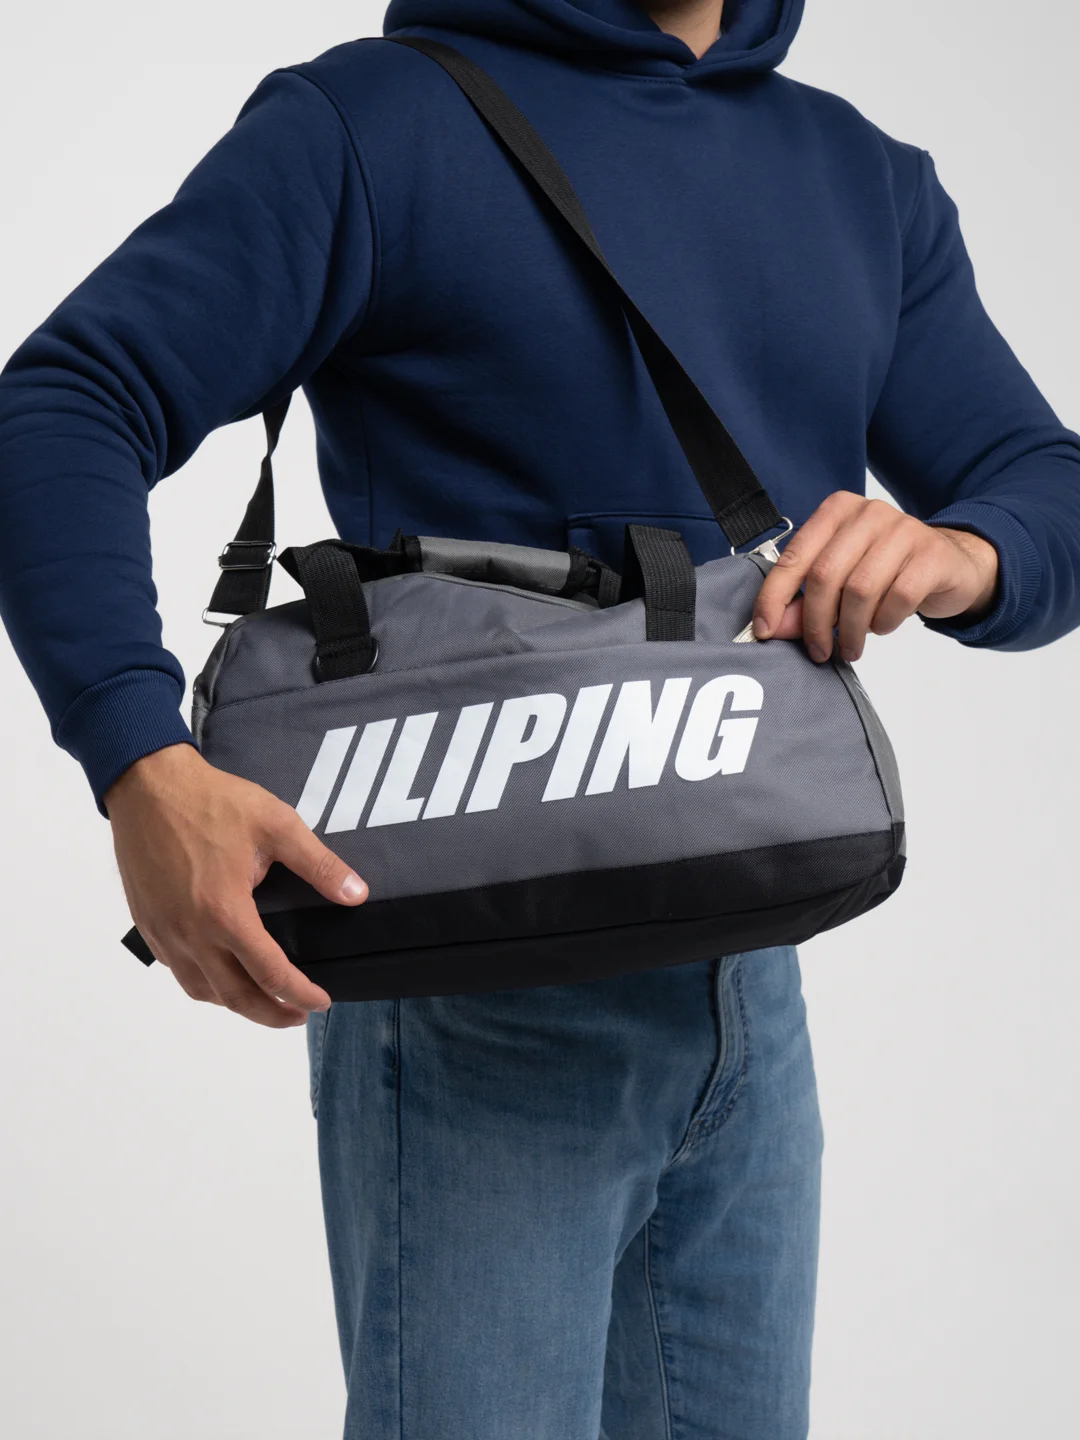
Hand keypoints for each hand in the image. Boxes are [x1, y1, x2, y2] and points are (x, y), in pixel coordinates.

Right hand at [105, 744, 367, 1026]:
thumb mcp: (277, 824)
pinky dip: (205, 983)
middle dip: (271, 1014)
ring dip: (236, 1003)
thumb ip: (319, 865)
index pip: (269, 974)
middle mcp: (190, 932)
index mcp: (225, 912)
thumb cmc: (212, 800)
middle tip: (298, 1015)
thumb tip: (357, 895)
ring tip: (264, 999)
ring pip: (201, 990)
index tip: (322, 1001)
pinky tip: (222, 971)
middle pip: (234, 997)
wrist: (147, 784)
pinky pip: (178, 969)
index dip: (300, 994)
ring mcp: (164, 931)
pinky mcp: (147, 922)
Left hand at [751, 492, 998, 661]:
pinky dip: (884, 622)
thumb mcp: (840, 581)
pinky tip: (881, 626)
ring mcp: (903, 529)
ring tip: (850, 646)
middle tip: (819, 651)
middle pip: (825, 575)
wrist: (950, 565)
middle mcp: (868, 513)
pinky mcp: (931, 554)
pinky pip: (897, 597)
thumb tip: (773, 628)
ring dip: (849, 629)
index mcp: (837, 511)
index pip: (794, 556)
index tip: (765, 631)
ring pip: (860, 590)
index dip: (774, 597)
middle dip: (815, 622)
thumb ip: (804, 600)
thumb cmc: (886, 571)